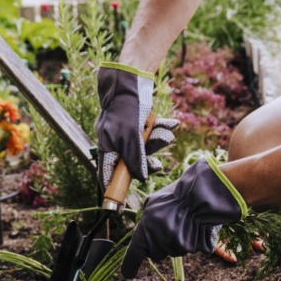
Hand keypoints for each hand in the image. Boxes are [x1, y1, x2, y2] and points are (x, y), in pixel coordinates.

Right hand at [95, 63, 178, 188]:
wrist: (131, 76)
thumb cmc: (127, 106)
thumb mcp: (131, 137)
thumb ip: (135, 160)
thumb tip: (141, 178)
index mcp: (107, 144)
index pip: (107, 173)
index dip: (114, 187)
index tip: (119, 204)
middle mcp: (114, 138)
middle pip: (131, 160)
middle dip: (148, 160)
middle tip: (159, 166)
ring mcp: (126, 129)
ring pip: (145, 144)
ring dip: (159, 140)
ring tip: (169, 134)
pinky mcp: (137, 119)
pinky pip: (151, 130)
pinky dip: (162, 127)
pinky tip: (173, 124)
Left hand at [121, 157, 248, 277]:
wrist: (201, 193)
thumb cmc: (175, 195)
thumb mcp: (152, 202)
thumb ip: (145, 218)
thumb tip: (143, 228)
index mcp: (145, 232)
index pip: (133, 256)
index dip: (129, 267)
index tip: (128, 274)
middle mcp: (160, 243)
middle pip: (156, 255)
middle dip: (160, 245)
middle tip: (169, 226)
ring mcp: (178, 247)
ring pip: (173, 251)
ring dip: (176, 241)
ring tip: (184, 222)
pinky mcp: (194, 249)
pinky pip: (190, 248)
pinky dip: (192, 240)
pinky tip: (194, 226)